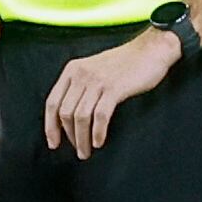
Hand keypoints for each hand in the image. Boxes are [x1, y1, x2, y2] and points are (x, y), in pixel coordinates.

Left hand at [44, 28, 179, 158]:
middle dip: (69, 137)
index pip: (52, 102)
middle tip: (78, 151)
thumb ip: (80, 87)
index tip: (53, 142)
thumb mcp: (94, 69)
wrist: (151, 49)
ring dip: (82, 139)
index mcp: (72, 70)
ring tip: (86, 152)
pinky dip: (97, 132)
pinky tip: (99, 141)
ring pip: (81, 117)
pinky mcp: (114, 88)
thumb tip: (70, 119)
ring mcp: (98, 81)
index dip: (50, 126)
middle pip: (65, 112)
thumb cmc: (125, 62)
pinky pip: (100, 116)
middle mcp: (81, 74)